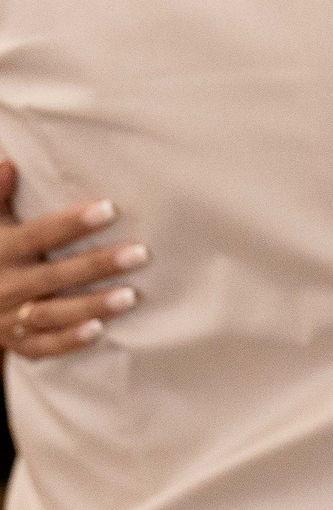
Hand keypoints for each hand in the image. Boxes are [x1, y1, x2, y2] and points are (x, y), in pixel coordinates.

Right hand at [0, 159, 148, 358]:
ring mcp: (10, 317)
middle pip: (52, 276)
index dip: (71, 223)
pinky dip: (68, 341)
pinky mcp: (18, 343)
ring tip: (131, 296)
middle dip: (96, 265)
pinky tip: (100, 331)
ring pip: (52, 313)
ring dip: (91, 306)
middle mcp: (5, 285)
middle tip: (141, 254)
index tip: (110, 209)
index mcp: (1, 251)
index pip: (37, 235)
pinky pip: (42, 346)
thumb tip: (8, 163)